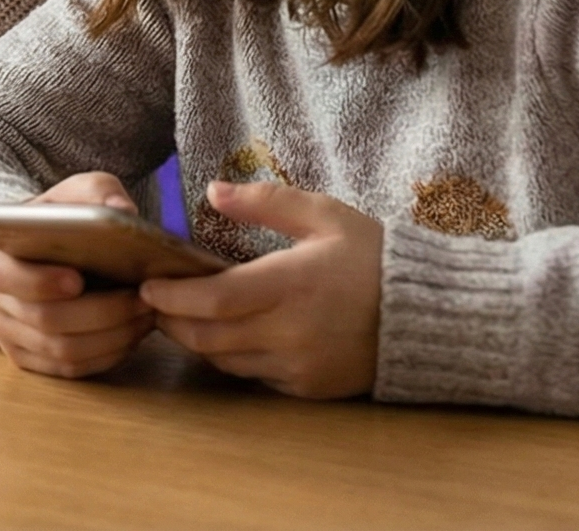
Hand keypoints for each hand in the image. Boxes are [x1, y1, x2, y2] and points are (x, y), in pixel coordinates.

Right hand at [0, 172, 158, 378]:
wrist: (36, 249)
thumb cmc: (57, 220)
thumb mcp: (74, 193)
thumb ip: (97, 192)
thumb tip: (121, 210)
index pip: (5, 279)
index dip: (41, 283)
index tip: (78, 279)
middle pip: (46, 322)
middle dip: (101, 313)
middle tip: (141, 300)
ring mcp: (10, 337)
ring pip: (63, 352)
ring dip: (111, 337)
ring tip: (144, 316)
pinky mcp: (30, 360)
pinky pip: (70, 370)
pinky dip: (105, 356)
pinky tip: (131, 335)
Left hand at [139, 180, 383, 398]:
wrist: (430, 314)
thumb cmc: (374, 256)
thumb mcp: (324, 215)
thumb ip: (266, 203)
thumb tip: (212, 191)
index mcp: (292, 284)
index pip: (214, 299)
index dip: (173, 295)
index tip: (147, 283)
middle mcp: (291, 331)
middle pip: (209, 336)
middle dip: (173, 321)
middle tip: (154, 303)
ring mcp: (299, 364)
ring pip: (226, 361)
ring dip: (198, 342)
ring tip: (182, 317)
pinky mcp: (308, 387)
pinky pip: (254, 376)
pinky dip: (233, 358)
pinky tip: (228, 337)